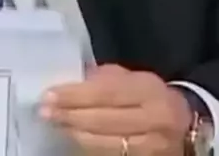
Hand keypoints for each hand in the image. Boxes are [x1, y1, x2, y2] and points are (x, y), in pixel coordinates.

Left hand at [40, 64, 192, 155]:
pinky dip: (88, 148)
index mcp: (149, 90)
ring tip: (55, 125)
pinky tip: (72, 139)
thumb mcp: (131, 78)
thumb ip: (103, 78)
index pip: (106, 92)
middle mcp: (155, 120)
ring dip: (75, 135)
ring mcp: (152, 147)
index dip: (75, 95)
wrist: (183, 124)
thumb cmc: (149, 95)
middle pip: (104, 120)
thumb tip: (68, 83)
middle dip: (70, 116)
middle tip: (43, 112)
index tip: (48, 95)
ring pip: (105, 144)